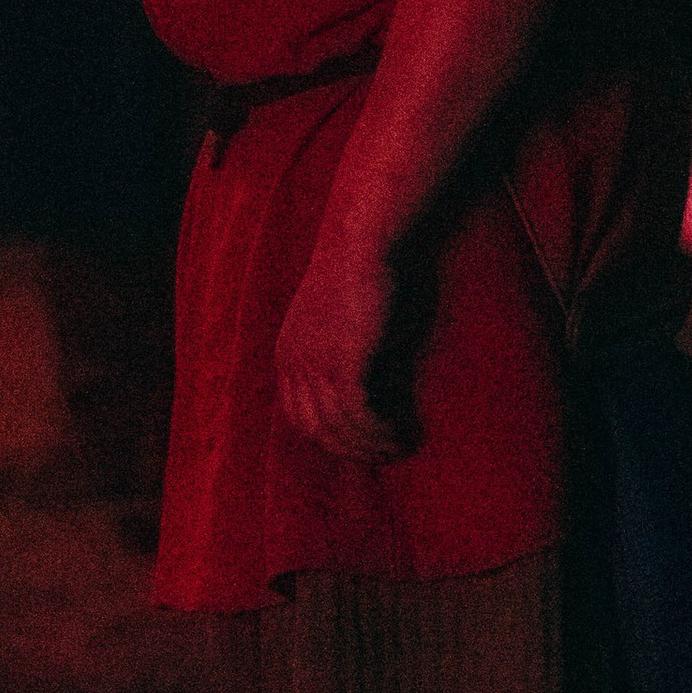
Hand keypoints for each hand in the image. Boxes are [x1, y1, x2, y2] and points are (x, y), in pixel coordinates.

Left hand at [274, 228, 410, 464]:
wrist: (362, 239)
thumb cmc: (360, 267)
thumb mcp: (338, 314)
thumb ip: (341, 346)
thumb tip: (367, 375)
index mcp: (288, 352)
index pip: (298, 414)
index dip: (330, 436)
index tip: (362, 441)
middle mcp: (294, 363)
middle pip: (314, 429)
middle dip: (350, 448)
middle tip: (386, 453)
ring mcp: (315, 364)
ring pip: (337, 428)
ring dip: (371, 445)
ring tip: (401, 446)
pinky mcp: (342, 362)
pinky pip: (357, 416)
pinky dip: (379, 432)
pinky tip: (403, 435)